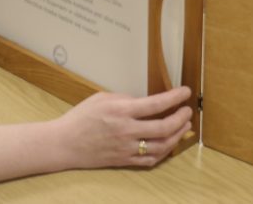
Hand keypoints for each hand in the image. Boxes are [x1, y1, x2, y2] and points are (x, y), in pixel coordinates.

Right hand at [55, 86, 192, 168]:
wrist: (65, 143)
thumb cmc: (80, 117)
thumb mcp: (102, 97)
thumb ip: (125, 98)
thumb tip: (144, 102)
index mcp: (121, 111)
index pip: (156, 104)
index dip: (175, 97)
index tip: (186, 92)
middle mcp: (127, 130)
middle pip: (164, 127)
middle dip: (181, 118)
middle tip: (187, 111)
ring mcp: (127, 148)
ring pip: (162, 145)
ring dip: (177, 135)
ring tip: (183, 126)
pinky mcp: (125, 160)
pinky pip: (151, 159)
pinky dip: (164, 152)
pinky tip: (169, 144)